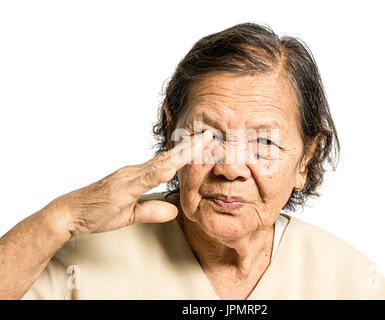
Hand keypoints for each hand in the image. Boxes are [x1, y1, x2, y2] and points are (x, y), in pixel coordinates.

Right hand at [48, 129, 213, 238]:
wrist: (69, 214)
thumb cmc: (97, 212)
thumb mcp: (131, 215)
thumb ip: (152, 210)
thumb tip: (174, 210)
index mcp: (138, 176)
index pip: (168, 162)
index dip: (187, 154)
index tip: (204, 145)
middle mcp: (135, 171)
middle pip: (168, 157)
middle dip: (191, 146)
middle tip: (211, 135)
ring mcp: (127, 177)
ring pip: (159, 163)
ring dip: (181, 154)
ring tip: (200, 144)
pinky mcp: (119, 188)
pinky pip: (141, 180)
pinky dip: (155, 173)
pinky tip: (170, 168)